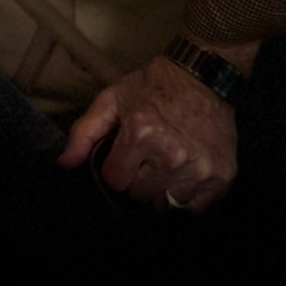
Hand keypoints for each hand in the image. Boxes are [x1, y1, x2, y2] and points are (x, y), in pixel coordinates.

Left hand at [56, 54, 237, 213]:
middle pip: (139, 195)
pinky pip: (193, 210)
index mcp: (140, 134)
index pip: (115, 181)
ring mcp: (199, 167)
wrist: (203, 75)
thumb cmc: (154, 87)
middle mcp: (171, 154)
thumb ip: (85, 133)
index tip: (128, 154)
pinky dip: (187, 197)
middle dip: (139, 179)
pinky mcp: (221, 176)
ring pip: (164, 205)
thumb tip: (65, 164)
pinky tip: (185, 175)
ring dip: (162, 190)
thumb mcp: (112, 100)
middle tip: (150, 155)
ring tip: (169, 163)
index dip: (117, 168)